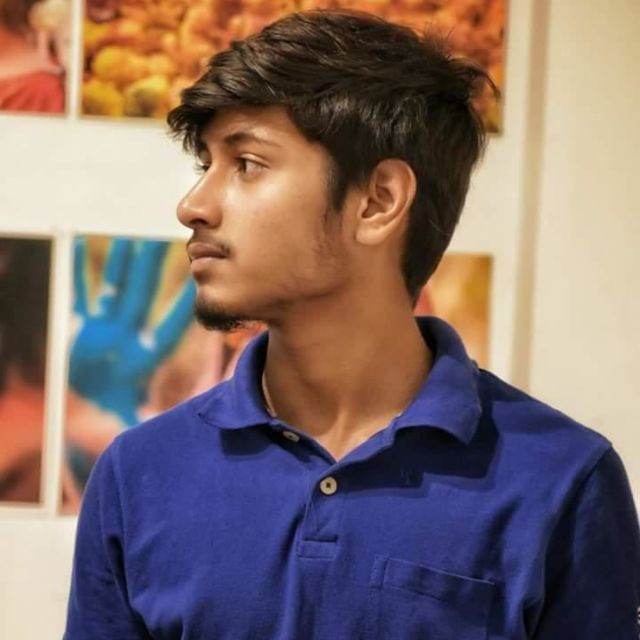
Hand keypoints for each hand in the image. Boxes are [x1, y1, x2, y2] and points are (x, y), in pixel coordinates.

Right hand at [69, 237, 195, 426]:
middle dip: (152, 270)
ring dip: (119, 264)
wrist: (88, 407)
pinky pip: (78, 293)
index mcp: (141, 356)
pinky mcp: (79, 325)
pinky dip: (77, 272)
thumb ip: (136, 421)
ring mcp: (103, 326)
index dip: (178, 307)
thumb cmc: (108, 413)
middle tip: (166, 242)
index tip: (197, 285)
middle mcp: (125, 334)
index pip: (165, 328)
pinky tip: (80, 247)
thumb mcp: (122, 417)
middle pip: (141, 296)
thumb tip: (151, 430)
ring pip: (113, 288)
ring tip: (130, 239)